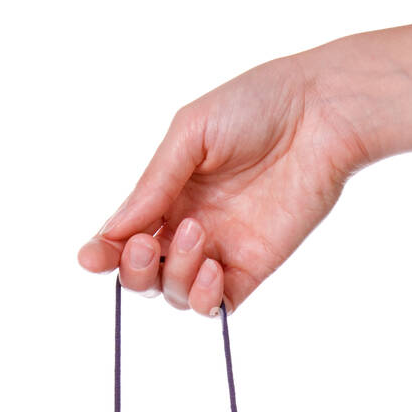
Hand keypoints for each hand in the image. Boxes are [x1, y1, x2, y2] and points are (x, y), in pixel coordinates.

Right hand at [77, 50, 370, 313]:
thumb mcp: (190, 135)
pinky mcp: (253, 268)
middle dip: (133, 268)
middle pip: (142, 273)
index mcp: (166, 192)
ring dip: (174, 270)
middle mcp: (187, 226)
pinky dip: (204, 298)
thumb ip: (153, 184)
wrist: (321, 113)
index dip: (102, 253)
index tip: (90, 259)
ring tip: (199, 230)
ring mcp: (220, 250)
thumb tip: (113, 230)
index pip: (123, 236)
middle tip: (145, 243)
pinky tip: (211, 272)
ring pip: (174, 291)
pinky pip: (217, 305)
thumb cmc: (256, 106)